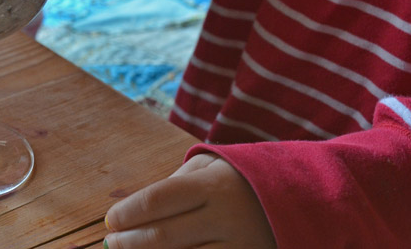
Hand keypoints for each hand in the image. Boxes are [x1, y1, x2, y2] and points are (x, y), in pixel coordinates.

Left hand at [104, 154, 275, 248]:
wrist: (299, 199)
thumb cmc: (238, 180)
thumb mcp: (208, 168)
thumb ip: (173, 185)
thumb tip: (133, 209)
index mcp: (211, 185)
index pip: (158, 199)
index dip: (129, 212)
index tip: (111, 220)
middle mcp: (224, 217)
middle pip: (164, 235)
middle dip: (130, 242)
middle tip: (111, 243)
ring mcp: (238, 245)